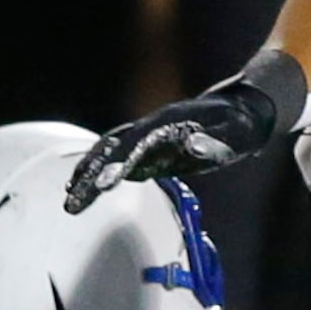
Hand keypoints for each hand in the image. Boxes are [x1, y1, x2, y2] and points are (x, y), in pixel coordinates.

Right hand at [65, 83, 278, 213]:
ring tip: (70, 200)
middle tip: (73, 200)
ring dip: (88, 172)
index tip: (104, 183)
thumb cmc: (239, 126)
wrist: (240, 108)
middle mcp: (153, 125)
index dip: (122, 162)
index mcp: (171, 123)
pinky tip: (82, 187)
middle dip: (93, 173)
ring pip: (109, 149)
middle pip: (114, 147)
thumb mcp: (235, 136)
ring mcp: (148, 133)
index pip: (139, 144)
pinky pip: (117, 155)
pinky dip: (97, 169)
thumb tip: (192, 145)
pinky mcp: (148, 145)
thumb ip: (215, 143)